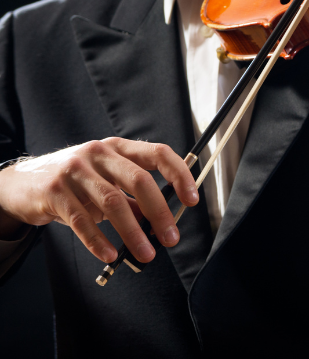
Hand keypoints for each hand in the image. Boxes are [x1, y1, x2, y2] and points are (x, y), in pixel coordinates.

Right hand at [0, 138, 197, 262]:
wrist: (21, 184)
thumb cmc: (74, 185)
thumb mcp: (106, 184)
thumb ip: (133, 200)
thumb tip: (162, 223)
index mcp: (118, 148)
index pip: (159, 153)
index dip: (180, 175)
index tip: (192, 200)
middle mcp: (98, 153)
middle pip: (139, 180)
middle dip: (160, 213)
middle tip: (171, 238)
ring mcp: (74, 170)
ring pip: (112, 202)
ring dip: (133, 233)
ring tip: (146, 254)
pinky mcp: (54, 191)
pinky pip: (81, 220)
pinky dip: (98, 241)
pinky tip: (110, 255)